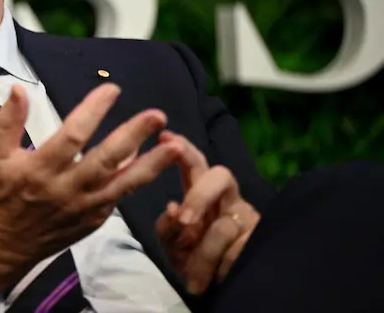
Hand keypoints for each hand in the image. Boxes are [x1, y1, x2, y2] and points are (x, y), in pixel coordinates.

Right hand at [0, 83, 182, 294]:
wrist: (3, 242)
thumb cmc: (1, 192)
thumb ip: (7, 121)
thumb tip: (18, 89)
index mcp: (40, 169)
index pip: (72, 136)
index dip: (93, 111)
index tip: (112, 90)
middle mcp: (66, 189)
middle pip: (105, 160)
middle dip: (133, 136)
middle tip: (157, 116)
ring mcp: (83, 207)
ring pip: (123, 184)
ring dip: (151, 165)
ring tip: (175, 146)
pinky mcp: (93, 219)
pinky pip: (120, 197)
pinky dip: (137, 180)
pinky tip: (153, 162)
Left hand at [155, 131, 259, 294]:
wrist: (217, 291)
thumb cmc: (191, 259)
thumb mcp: (171, 244)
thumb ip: (167, 228)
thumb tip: (173, 208)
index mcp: (202, 192)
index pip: (195, 163)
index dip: (183, 149)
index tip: (166, 137)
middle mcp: (228, 198)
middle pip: (221, 175)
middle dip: (198, 195)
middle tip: (184, 221)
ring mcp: (248, 217)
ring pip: (225, 225)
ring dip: (204, 254)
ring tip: (193, 279)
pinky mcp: (262, 238)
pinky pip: (241, 248)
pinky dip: (223, 266)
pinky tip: (217, 278)